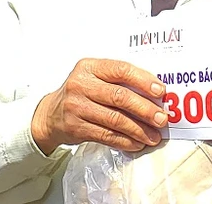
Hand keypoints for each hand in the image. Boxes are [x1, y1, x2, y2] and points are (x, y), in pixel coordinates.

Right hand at [31, 59, 166, 155]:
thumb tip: (155, 93)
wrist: (50, 114)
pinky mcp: (76, 127)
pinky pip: (106, 135)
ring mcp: (76, 107)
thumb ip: (119, 80)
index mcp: (89, 67)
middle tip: (161, 118)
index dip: (144, 81)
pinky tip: (137, 143)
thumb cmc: (81, 93)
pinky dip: (125, 141)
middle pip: (119, 97)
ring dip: (138, 129)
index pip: (121, 70)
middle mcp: (81, 85)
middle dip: (145, 109)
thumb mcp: (95, 77)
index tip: (161, 91)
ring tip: (153, 135)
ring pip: (114, 119)